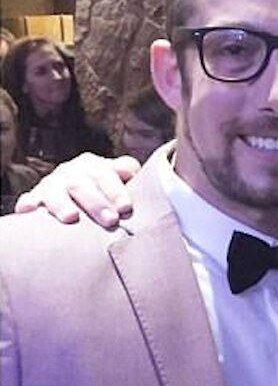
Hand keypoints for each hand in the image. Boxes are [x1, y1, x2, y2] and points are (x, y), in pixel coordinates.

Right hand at [14, 152, 139, 227]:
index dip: (116, 189)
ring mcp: (52, 185)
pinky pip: (30, 200)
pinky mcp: (34, 198)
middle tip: (110, 220)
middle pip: (84, 184)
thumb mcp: (117, 183)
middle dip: (96, 202)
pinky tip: (30, 211)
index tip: (125, 208)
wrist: (71, 195)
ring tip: (71, 217)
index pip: (107, 173)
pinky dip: (29, 205)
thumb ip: (129, 177)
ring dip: (62, 204)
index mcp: (95, 166)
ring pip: (56, 192)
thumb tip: (140, 176)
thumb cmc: (104, 192)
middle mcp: (73, 172)